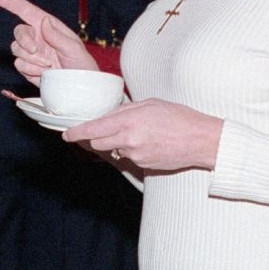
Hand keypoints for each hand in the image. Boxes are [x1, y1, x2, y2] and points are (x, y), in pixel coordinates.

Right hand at [0, 0, 96, 85]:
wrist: (77, 89)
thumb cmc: (82, 66)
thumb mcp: (74, 49)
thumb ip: (57, 36)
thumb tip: (43, 21)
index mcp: (48, 26)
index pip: (25, 10)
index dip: (8, 1)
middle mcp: (38, 37)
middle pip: (18, 32)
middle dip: (25, 41)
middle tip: (36, 51)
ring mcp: (31, 53)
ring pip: (16, 50)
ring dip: (31, 59)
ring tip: (48, 66)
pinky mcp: (27, 68)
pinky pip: (18, 65)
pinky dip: (30, 70)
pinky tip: (43, 74)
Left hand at [61, 98, 222, 173]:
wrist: (200, 140)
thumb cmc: (179, 118)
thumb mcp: (150, 104)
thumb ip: (126, 110)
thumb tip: (110, 114)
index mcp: (128, 121)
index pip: (94, 129)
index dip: (77, 133)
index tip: (67, 134)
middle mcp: (128, 140)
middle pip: (98, 143)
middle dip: (99, 137)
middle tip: (110, 129)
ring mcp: (135, 155)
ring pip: (115, 150)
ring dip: (119, 143)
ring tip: (142, 133)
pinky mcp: (143, 165)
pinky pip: (129, 157)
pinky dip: (133, 150)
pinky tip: (149, 143)